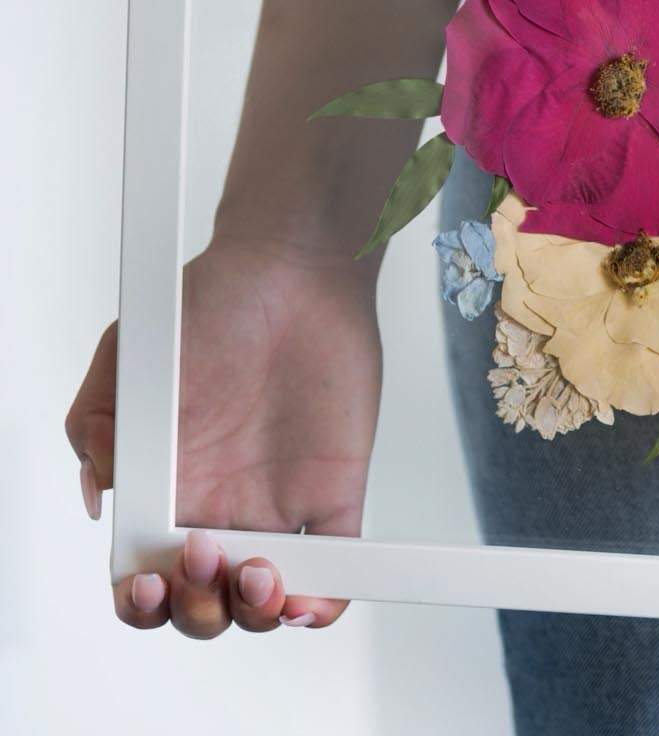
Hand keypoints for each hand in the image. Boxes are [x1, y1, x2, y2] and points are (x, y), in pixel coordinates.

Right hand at [67, 237, 382, 636]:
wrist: (290, 268)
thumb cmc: (210, 306)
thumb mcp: (126, 358)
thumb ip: (97, 426)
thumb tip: (99, 490)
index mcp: (166, 491)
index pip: (147, 578)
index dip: (143, 603)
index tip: (150, 583)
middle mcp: (220, 507)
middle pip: (203, 603)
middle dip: (198, 611)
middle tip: (207, 556)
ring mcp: (279, 502)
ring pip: (266, 598)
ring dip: (256, 613)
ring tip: (258, 573)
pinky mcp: (335, 488)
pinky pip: (339, 562)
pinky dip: (328, 599)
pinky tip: (311, 602)